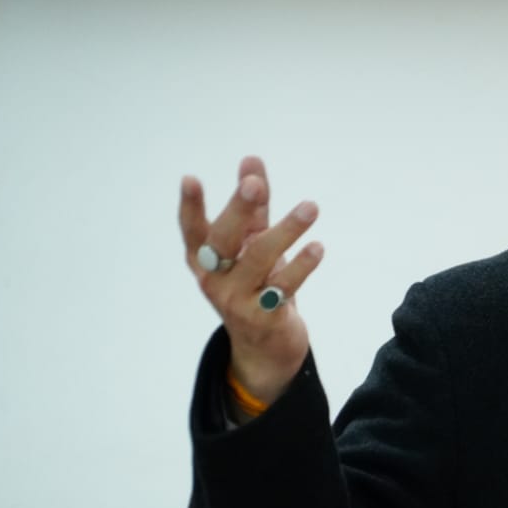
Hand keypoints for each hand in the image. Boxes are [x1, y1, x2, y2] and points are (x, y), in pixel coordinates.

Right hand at [179, 156, 322, 405]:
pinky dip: (301, 266)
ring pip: (259, 259)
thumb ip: (253, 206)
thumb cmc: (256, 283)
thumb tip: (251, 160)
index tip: (190, 179)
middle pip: (222, 239)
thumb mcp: (251, 243)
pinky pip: (283, 287)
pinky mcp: (263, 317)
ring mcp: (236, 300)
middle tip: (255, 184)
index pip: (192, 230)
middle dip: (239, 209)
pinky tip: (317, 247)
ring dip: (286, 230)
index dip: (190, 206)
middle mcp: (214, 279)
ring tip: (310, 206)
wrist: (266, 346)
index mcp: (205, 259)